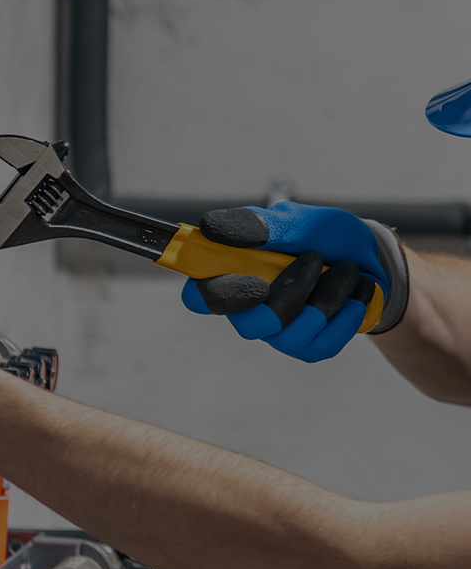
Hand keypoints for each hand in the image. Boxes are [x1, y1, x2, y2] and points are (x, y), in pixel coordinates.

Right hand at [180, 202, 407, 361]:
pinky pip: (322, 342)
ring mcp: (276, 332)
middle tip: (314, 259)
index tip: (253, 276)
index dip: (212, 293)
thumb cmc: (322, 236)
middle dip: (288, 293)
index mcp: (232, 275)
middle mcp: (247, 309)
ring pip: (290, 331)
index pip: (198, 296)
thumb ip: (256, 226)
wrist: (371, 259)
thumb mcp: (295, 220)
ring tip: (346, 268)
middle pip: (247, 324)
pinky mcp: (306, 348)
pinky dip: (347, 311)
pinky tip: (356, 291)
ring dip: (328, 294)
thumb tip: (209, 228)